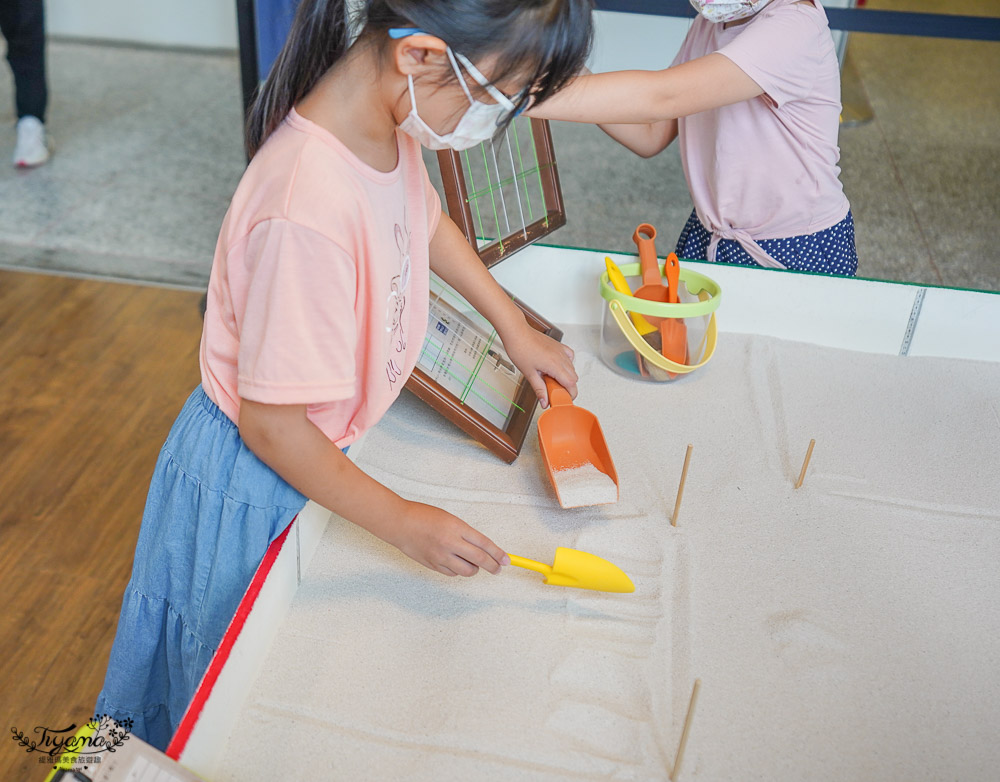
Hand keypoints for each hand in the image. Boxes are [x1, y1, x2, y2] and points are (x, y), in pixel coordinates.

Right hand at [390, 501, 509, 576]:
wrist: (399, 524)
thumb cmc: (423, 516)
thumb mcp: (449, 519)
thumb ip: (465, 534)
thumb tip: (483, 549)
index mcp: (456, 527)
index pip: (484, 543)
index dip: (498, 553)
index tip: (507, 560)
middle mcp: (450, 543)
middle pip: (479, 560)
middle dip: (493, 566)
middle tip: (498, 568)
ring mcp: (441, 556)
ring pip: (467, 571)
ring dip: (474, 569)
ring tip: (472, 563)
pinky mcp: (433, 565)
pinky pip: (452, 573)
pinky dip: (457, 570)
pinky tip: (455, 562)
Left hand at [501, 320, 577, 407]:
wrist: (517, 333)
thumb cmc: (520, 349)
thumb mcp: (529, 374)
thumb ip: (539, 389)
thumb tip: (544, 402)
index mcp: (555, 365)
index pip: (572, 384)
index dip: (570, 394)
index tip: (564, 399)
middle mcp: (561, 357)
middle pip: (574, 377)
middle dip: (567, 387)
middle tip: (554, 391)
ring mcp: (561, 350)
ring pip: (572, 368)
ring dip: (566, 376)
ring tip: (551, 379)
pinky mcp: (558, 346)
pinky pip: (569, 356)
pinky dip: (567, 364)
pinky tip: (557, 367)